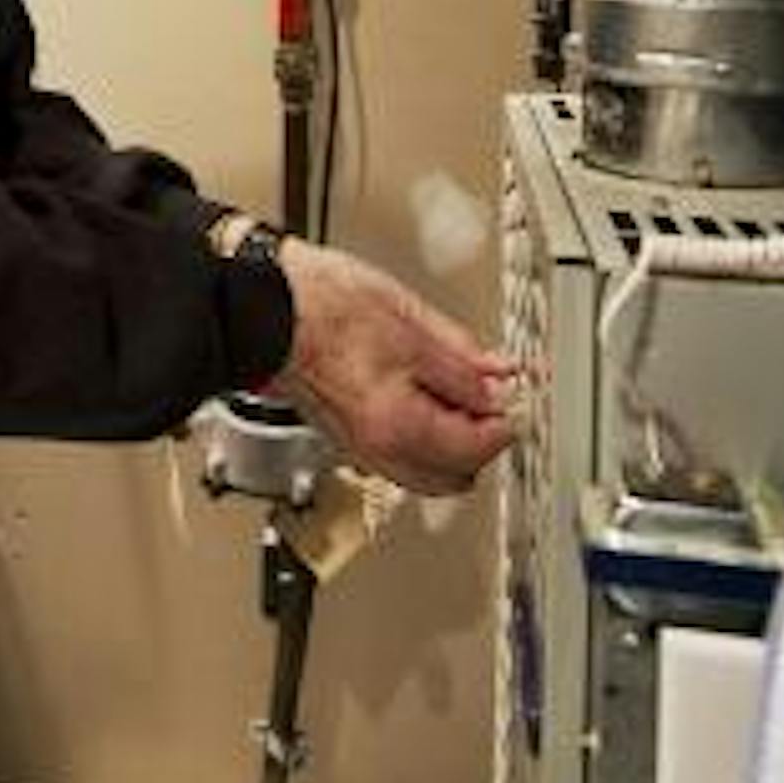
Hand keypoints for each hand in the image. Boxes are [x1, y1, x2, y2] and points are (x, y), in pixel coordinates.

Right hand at [270, 238, 517, 497]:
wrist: (264, 308)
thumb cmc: (321, 307)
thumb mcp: (409, 320)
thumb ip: (462, 360)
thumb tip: (498, 381)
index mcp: (400, 426)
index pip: (480, 447)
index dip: (509, 418)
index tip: (519, 393)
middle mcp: (379, 450)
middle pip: (455, 475)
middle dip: (481, 440)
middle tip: (494, 398)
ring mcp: (359, 446)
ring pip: (426, 471)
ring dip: (452, 443)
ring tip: (461, 394)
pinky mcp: (345, 433)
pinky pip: (400, 455)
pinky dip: (422, 436)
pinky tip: (424, 395)